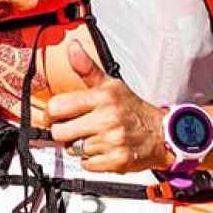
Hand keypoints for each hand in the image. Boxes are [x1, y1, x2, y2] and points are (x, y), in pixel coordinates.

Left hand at [45, 40, 168, 172]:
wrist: (161, 133)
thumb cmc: (133, 109)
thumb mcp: (111, 85)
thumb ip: (86, 68)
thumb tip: (72, 47)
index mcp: (103, 98)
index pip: (58, 107)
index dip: (51, 113)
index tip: (55, 115)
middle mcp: (107, 119)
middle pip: (60, 133)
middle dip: (63, 132)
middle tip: (75, 128)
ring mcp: (112, 141)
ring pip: (73, 150)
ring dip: (79, 146)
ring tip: (94, 137)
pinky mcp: (116, 162)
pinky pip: (86, 165)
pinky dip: (91, 160)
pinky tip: (102, 149)